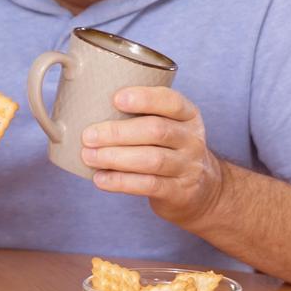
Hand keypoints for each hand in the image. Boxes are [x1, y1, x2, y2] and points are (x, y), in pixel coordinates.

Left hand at [78, 87, 225, 225]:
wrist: (203, 191)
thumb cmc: (170, 150)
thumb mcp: (169, 127)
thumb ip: (141, 116)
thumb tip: (87, 107)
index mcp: (188, 116)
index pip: (171, 101)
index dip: (145, 98)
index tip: (116, 98)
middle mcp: (192, 139)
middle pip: (156, 131)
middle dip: (118, 132)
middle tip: (89, 136)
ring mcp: (188, 167)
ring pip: (152, 160)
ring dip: (115, 157)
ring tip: (89, 156)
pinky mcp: (179, 192)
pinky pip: (149, 185)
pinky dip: (121, 182)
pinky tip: (101, 179)